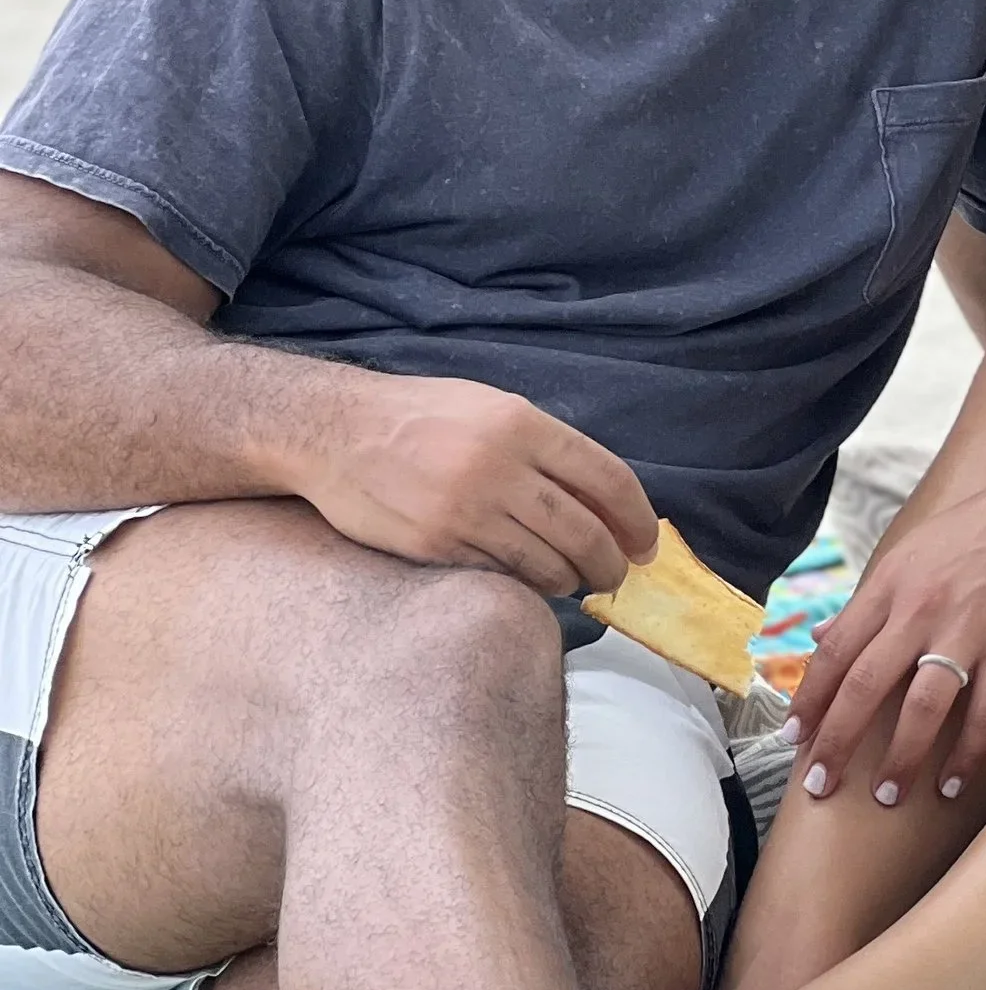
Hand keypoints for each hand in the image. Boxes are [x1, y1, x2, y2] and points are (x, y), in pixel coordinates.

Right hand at [292, 372, 658, 597]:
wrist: (334, 431)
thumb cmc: (419, 416)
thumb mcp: (488, 407)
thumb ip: (541, 446)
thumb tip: (598, 494)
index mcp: (521, 423)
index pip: (606, 476)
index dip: (636, 517)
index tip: (647, 542)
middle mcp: (499, 466)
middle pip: (582, 530)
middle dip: (610, 561)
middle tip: (616, 574)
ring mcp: (466, 509)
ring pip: (545, 562)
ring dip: (569, 579)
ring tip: (573, 580)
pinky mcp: (436, 544)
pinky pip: (499, 574)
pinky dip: (522, 581)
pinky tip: (527, 578)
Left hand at [790, 459, 985, 805]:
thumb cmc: (981, 527)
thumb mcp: (911, 551)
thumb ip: (867, 600)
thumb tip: (821, 638)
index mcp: (890, 584)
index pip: (835, 653)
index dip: (810, 700)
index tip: (794, 739)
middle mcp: (921, 609)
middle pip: (865, 688)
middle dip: (837, 744)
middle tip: (820, 785)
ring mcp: (969, 631)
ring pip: (921, 710)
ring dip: (900, 760)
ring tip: (888, 796)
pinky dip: (967, 754)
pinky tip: (953, 783)